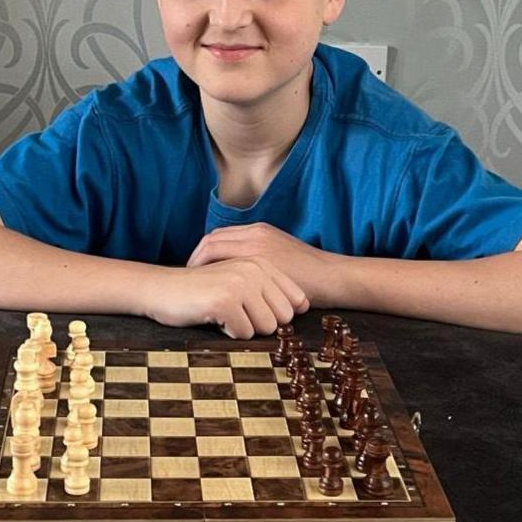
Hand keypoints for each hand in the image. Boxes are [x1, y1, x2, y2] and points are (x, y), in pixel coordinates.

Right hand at [140, 257, 309, 338]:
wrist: (161, 288)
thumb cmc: (202, 290)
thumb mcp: (240, 280)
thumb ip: (269, 287)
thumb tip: (302, 307)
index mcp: (261, 262)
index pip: (295, 300)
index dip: (279, 315)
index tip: (257, 312)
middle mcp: (254, 269)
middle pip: (283, 317)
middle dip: (261, 323)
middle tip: (238, 313)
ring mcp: (240, 283)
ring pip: (265, 327)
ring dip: (244, 328)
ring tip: (226, 314)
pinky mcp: (225, 300)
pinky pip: (244, 333)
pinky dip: (228, 332)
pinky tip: (214, 317)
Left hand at [186, 223, 343, 304]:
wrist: (334, 278)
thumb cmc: (310, 277)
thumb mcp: (281, 262)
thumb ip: (259, 263)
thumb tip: (238, 279)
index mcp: (259, 232)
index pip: (219, 237)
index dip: (202, 253)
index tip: (196, 270)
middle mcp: (255, 234)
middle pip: (211, 240)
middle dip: (195, 258)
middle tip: (188, 277)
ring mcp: (258, 246)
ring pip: (213, 248)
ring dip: (199, 265)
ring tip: (194, 284)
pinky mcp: (262, 262)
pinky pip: (225, 262)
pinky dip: (212, 274)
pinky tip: (209, 289)